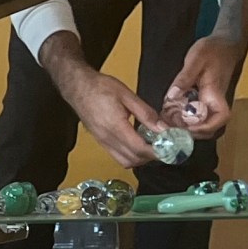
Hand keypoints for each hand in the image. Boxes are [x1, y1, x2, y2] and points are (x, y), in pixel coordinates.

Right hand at [40, 33, 158, 167]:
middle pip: (133, 159)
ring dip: (141, 158)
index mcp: (115, 126)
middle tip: (164, 146)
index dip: (157, 152)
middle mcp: (107, 138)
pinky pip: (118, 156)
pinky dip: (131, 155)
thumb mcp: (127, 95)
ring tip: (152, 145)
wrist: (77, 87)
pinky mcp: (100, 142)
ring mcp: (102, 142)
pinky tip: (138, 143)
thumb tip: (162, 128)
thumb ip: (146, 113)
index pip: (139, 149)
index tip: (170, 149)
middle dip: (151, 157)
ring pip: (125, 162)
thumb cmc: (101, 87)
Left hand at [162, 35, 243, 138]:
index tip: (186, 129)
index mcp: (216, 94)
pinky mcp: (203, 101)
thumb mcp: (195, 59)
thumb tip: (172, 96)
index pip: (220, 118)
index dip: (204, 128)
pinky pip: (194, 115)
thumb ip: (184, 78)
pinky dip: (182, 118)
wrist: (224, 43)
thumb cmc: (212, 50)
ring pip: (200, 124)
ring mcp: (209, 103)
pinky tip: (167, 115)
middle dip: (189, 132)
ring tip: (165, 124)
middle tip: (167, 129)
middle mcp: (214, 102)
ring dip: (184, 127)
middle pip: (208, 128)